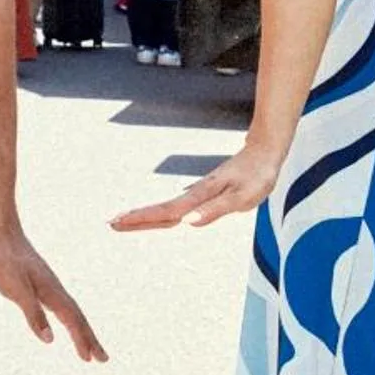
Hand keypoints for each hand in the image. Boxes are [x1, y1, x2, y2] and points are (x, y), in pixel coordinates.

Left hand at [0, 227, 106, 362]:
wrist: (0, 233)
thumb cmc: (5, 261)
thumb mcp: (17, 291)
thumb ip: (33, 314)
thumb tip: (50, 340)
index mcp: (52, 293)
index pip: (73, 321)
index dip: (83, 340)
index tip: (93, 359)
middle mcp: (55, 290)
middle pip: (77, 318)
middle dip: (90, 339)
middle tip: (103, 360)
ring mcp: (48, 285)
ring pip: (69, 311)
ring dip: (80, 330)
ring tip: (86, 346)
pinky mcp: (39, 282)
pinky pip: (59, 305)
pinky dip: (67, 317)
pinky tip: (62, 320)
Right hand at [112, 139, 282, 231]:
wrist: (264, 151)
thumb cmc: (257, 175)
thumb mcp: (243, 196)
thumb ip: (215, 210)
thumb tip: (188, 222)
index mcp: (201, 196)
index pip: (167, 211)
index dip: (143, 218)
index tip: (119, 222)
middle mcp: (196, 194)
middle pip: (161, 209)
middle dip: (136, 217)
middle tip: (111, 224)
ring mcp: (199, 192)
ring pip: (167, 207)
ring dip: (146, 215)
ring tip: (127, 221)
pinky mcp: (205, 192)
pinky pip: (178, 205)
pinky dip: (164, 212)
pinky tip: (161, 216)